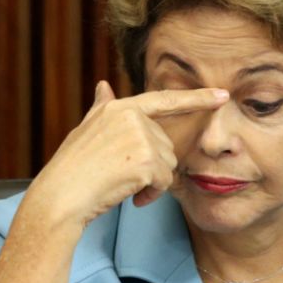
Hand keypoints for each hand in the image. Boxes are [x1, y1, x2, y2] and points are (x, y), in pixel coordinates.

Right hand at [26, 80, 229, 228]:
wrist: (60, 197)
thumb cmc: (72, 168)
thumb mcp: (86, 130)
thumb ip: (102, 108)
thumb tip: (103, 85)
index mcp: (120, 107)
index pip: (166, 100)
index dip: (197, 97)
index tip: (223, 95)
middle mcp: (132, 117)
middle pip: (166, 145)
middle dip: (151, 167)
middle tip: (122, 176)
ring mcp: (140, 137)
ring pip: (168, 165)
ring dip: (151, 182)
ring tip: (122, 185)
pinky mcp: (146, 161)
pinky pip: (164, 182)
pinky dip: (150, 195)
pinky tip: (129, 195)